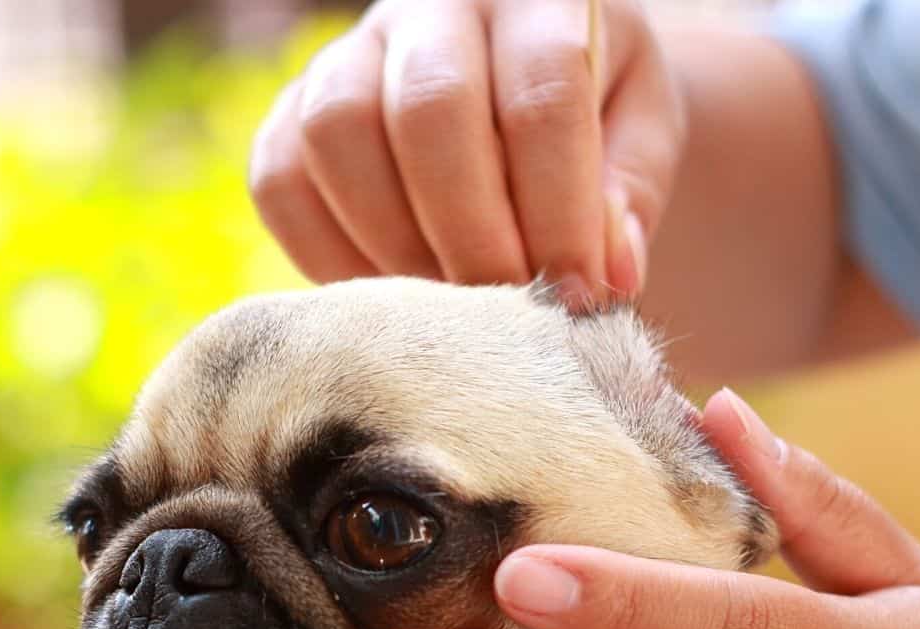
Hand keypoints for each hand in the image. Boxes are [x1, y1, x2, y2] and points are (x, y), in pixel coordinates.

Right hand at [249, 0, 682, 307]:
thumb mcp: (641, 136)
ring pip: (336, 133)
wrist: (520, 95)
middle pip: (429, 109)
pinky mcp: (290, 111)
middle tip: (504, 308)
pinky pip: (279, 180)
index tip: (576, 293)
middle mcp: (431, 7)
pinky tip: (386, 299)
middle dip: (471, 232)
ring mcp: (348, 53)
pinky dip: (325, 255)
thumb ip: (628, 197)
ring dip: (393, 242)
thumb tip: (604, 274)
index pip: (542, 91)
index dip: (559, 207)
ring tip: (446, 306)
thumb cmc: (593, 121)